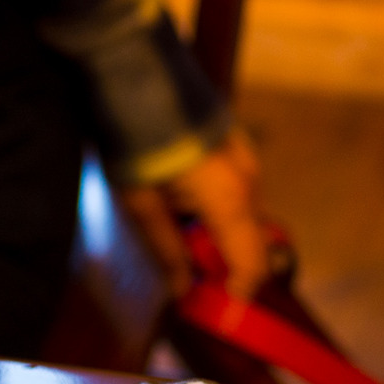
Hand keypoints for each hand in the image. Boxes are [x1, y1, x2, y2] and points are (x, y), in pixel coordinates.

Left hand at [117, 130, 268, 302]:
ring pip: (245, 217)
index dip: (238, 294)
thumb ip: (168, 251)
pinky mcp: (241, 147)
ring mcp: (249, 161)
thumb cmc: (132, 139)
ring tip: (176, 224)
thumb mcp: (140, 203)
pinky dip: (219, 209)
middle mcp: (250, 181)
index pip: (252, 265)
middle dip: (222, 262)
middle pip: (251, 241)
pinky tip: (184, 199)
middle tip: (185, 268)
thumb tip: (184, 291)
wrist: (135, 72)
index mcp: (228, 199)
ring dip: (218, 233)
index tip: (218, 310)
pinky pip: (240, 193)